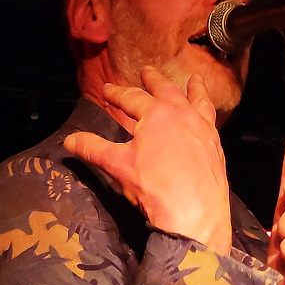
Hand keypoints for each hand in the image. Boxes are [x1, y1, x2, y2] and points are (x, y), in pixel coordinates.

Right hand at [64, 67, 231, 254]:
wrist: (195, 212)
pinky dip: (208, 111)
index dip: (117, 93)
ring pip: (198, 100)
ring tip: (194, 79)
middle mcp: (182, 114)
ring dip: (194, 88)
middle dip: (154, 80)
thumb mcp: (118, 166)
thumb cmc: (154, 186)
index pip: (132, 98)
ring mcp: (203, 128)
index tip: (108, 89)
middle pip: (166, 90)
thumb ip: (93, 148)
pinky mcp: (215, 144)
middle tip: (147, 71)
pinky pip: (212, 120)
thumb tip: (68, 140)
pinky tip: (207, 115)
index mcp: (156, 115)